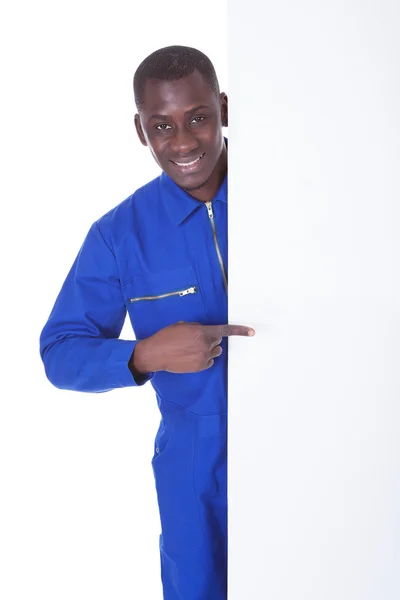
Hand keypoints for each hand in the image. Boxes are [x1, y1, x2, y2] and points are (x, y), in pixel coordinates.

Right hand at [131, 321, 255, 374]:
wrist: (156, 353)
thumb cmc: (166, 337)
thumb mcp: (182, 326)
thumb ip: (197, 327)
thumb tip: (205, 331)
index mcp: (201, 332)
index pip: (224, 331)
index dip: (239, 331)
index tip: (251, 332)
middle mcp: (205, 345)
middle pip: (218, 340)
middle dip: (211, 338)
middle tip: (197, 339)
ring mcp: (203, 357)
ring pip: (216, 351)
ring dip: (208, 348)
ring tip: (193, 348)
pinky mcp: (200, 366)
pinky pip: (209, 361)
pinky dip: (204, 358)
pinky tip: (191, 357)